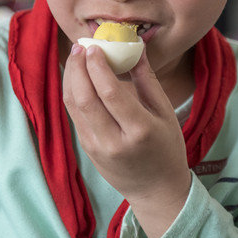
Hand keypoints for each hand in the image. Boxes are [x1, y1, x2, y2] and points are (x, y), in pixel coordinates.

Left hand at [62, 45, 191, 237]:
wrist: (156, 191)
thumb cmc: (166, 149)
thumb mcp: (165, 113)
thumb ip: (147, 80)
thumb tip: (135, 48)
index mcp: (139, 131)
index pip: (110, 93)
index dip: (97, 66)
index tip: (95, 46)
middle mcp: (113, 141)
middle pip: (84, 98)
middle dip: (78, 67)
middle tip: (81, 46)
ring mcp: (96, 147)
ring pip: (73, 105)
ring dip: (70, 77)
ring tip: (76, 55)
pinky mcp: (86, 149)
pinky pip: (74, 115)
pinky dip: (72, 91)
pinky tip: (76, 76)